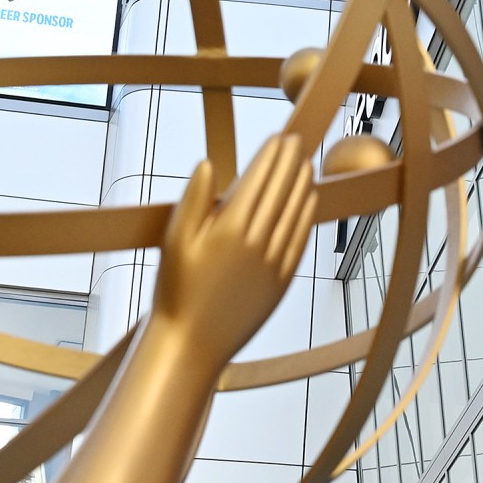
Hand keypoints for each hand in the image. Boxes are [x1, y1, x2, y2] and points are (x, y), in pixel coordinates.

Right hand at [153, 133, 315, 363]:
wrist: (192, 344)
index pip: (258, 182)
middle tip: (297, 141)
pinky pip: (299, 242)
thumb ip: (192, 200)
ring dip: (303, 186)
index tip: (279, 137)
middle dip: (290, 164)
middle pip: (281, 193)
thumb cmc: (176, 291)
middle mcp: (256, 244)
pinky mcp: (281, 283)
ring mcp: (272, 264)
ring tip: (307, 164)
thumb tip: (207, 164)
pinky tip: (309, 202)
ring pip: (295, 215)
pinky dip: (306, 217)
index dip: (271, 157)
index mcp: (228, 230)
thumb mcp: (174, 242)